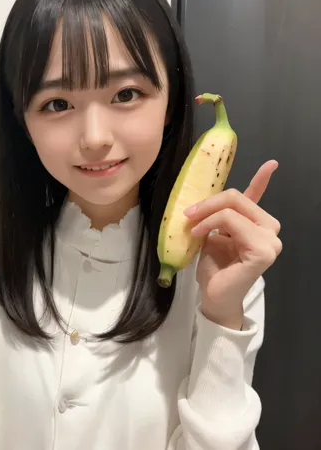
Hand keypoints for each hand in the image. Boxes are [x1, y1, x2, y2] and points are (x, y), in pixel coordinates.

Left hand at [184, 160, 282, 328]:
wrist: (214, 295)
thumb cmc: (214, 268)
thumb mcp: (212, 235)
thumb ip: (216, 218)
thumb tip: (203, 199)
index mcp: (257, 224)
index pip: (257, 196)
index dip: (262, 179)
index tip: (271, 163)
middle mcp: (269, 229)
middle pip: (238, 197)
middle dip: (209, 202)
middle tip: (188, 213)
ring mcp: (270, 240)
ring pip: (233, 208)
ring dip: (207, 214)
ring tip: (192, 227)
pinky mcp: (263, 251)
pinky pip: (232, 222)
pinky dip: (211, 223)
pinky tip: (199, 233)